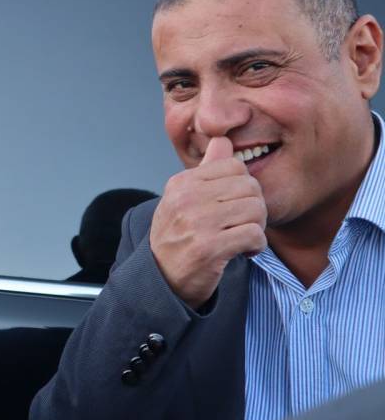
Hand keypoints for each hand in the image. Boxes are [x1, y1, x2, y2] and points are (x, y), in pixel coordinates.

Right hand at [150, 136, 266, 308]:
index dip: (244, 186)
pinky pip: (254, 235)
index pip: (234, 166)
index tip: (235, 204)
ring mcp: (196, 224)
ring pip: (256, 209)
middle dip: (254, 208)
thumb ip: (206, 169)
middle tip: (243, 224)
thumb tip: (223, 141)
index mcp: (181, 183)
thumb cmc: (177, 237)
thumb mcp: (184, 199)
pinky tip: (244, 252)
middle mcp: (186, 199)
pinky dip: (256, 246)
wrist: (161, 278)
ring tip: (243, 237)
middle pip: (249, 187)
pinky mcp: (208, 248)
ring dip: (257, 228)